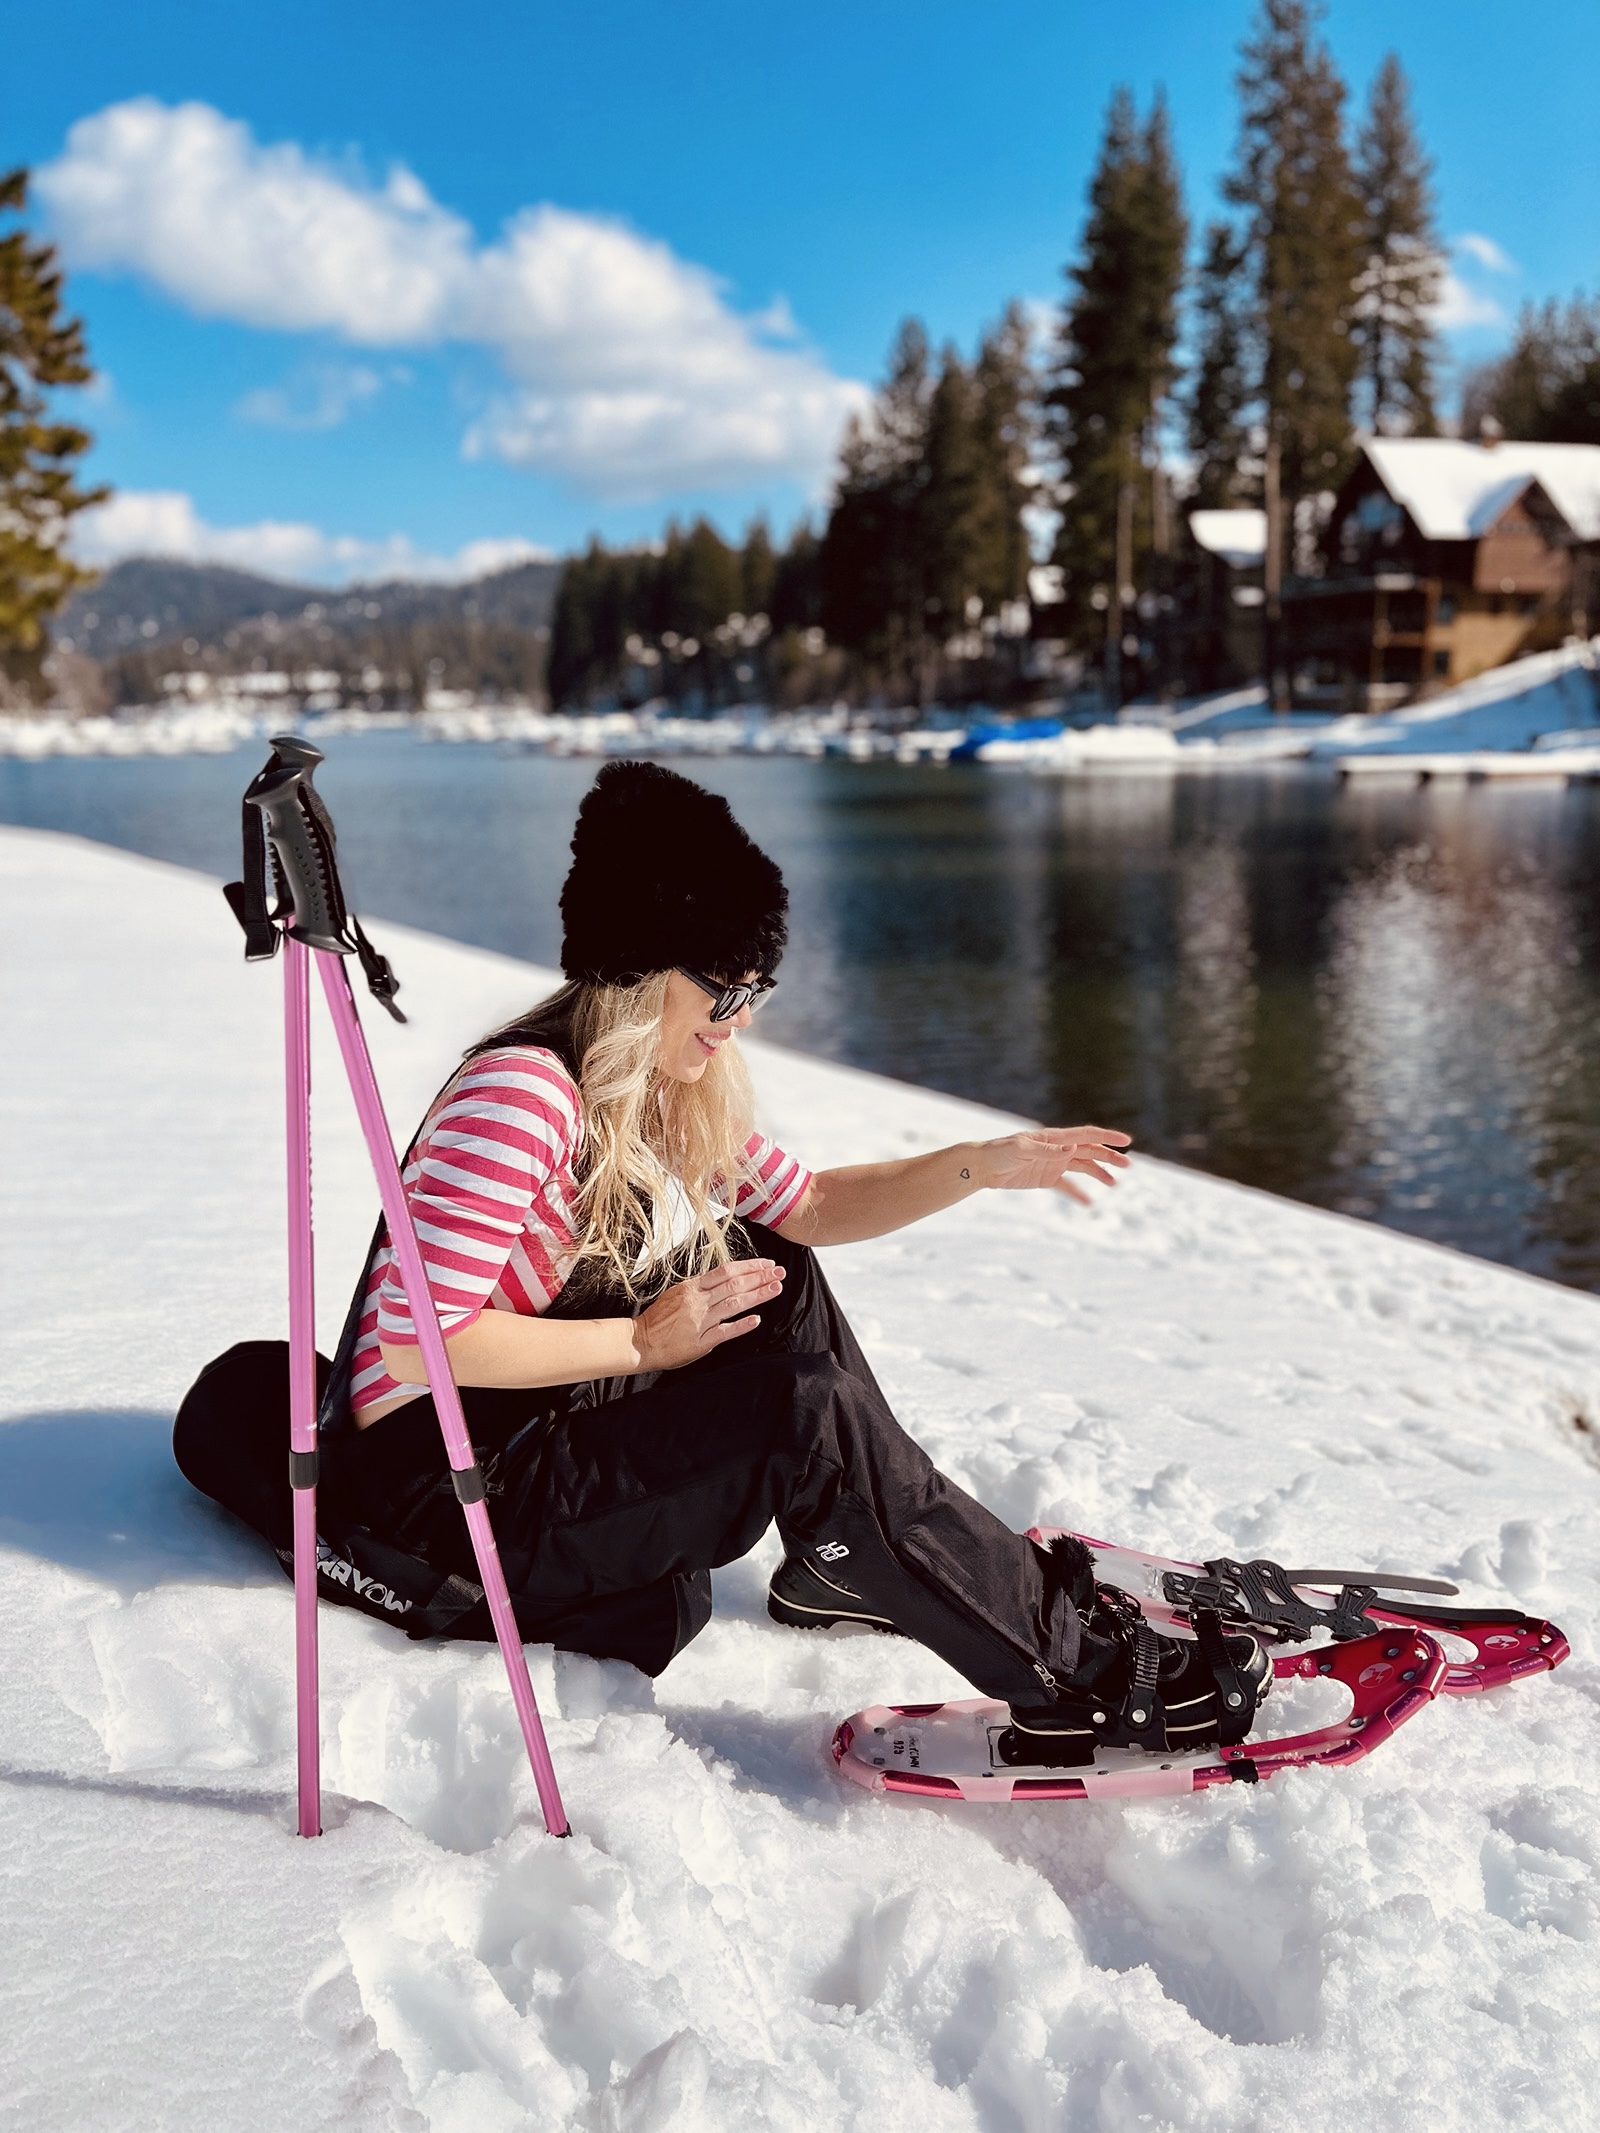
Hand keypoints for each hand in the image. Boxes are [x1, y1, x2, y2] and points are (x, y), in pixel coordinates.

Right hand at [632, 1258, 786, 1370]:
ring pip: (734, 1304)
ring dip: (757, 1295)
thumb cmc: (657, 1320)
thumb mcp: (677, 1294)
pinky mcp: (700, 1342)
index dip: (749, 1266)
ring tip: (775, 1288)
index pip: (726, 1271)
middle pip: (734, 1284)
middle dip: (760, 1277)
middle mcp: (698, 1301)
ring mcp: (700, 1321)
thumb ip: (700, 1289)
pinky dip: (741, 1325)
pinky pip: (724, 1331)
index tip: (766, 1264)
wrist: (639, 1342)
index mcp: (692, 1288)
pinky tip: (756, 1319)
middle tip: (779, 1272)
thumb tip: (723, 1281)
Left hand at [975, 1125, 1131, 1205]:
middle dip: (1109, 1157)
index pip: (1087, 1135)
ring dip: (1099, 1173)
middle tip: (1127, 1165)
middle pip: (1090, 1151)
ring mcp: (1053, 1163)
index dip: (1107, 1137)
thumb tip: (1072, 1149)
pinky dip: (1079, 1194)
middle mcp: (1058, 1148)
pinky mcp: (1046, 1178)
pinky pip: (1067, 1186)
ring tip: (1114, 1184)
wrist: (983, 1166)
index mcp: (1055, 1138)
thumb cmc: (999, 1152)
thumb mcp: (1021, 1150)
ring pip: (1083, 1167)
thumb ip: (1047, 1150)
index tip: (1126, 1141)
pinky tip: (1089, 1203)